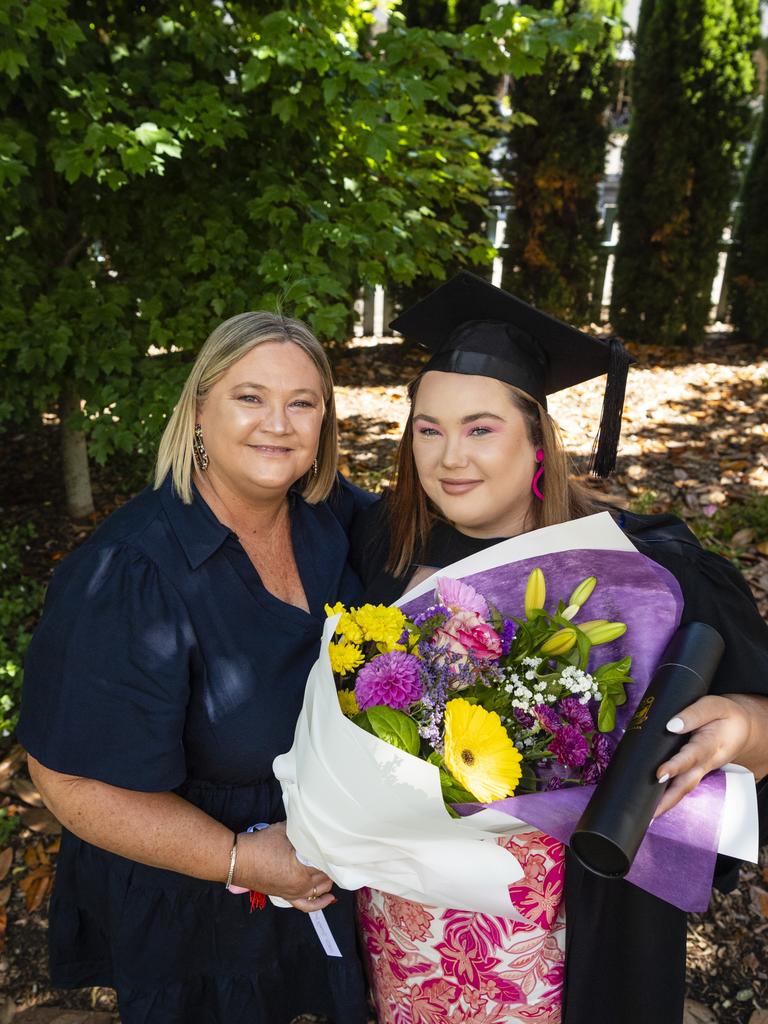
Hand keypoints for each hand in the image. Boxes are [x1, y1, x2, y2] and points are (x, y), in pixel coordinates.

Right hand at [234, 822, 335, 912]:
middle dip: (333, 865)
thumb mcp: (285, 830)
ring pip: (320, 889)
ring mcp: (294, 893)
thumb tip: (315, 826)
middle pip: (326, 876)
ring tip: (333, 866)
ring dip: (328, 879)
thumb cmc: (260, 844)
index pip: (327, 863)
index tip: (341, 845)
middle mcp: (301, 884)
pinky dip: (320, 903)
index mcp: (302, 869)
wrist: (238, 859)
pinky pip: (307, 905)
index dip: (335, 853)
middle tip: (337, 853)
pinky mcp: (287, 896)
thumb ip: (303, 831)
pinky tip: (330, 898)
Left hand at [654, 695, 751, 817]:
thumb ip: (694, 713)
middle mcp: (706, 762)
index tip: (660, 774)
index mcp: (711, 745)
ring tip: (648, 817)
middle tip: (651, 812)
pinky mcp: (696, 772)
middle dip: (669, 799)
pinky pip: (682, 786)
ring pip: (684, 789)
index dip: (676, 766)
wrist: (743, 729)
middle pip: (687, 783)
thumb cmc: (725, 716)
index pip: (691, 756)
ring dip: (667, 804)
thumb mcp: (714, 706)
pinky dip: (669, 798)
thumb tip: (670, 725)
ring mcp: (701, 770)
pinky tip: (653, 806)